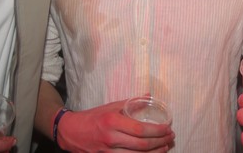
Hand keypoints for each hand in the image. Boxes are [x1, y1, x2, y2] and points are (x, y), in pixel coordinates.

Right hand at [57, 100, 173, 151]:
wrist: (71, 132)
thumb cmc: (93, 117)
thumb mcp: (110, 106)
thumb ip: (131, 103)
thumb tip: (149, 96)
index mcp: (112, 122)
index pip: (140, 130)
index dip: (157, 131)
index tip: (168, 128)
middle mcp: (111, 139)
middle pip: (142, 145)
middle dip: (160, 142)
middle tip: (170, 137)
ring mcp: (108, 152)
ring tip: (165, 147)